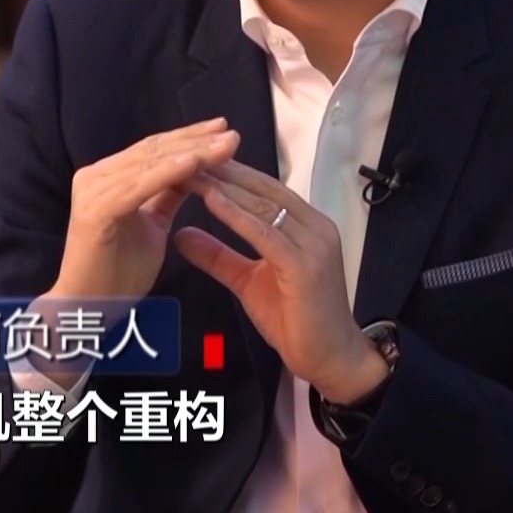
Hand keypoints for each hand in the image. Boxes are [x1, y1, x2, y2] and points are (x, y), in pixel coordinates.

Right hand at [48, 118, 240, 305]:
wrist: (89, 309)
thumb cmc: (118, 273)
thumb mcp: (152, 224)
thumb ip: (166, 194)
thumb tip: (193, 169)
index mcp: (107, 177)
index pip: (153, 149)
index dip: (189, 137)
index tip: (223, 130)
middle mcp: (95, 176)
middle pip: (153, 150)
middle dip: (195, 139)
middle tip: (231, 132)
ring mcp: (93, 190)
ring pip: (150, 164)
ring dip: (191, 152)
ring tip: (224, 145)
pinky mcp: (96, 210)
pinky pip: (139, 187)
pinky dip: (168, 173)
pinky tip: (195, 164)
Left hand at [174, 161, 388, 404]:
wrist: (330, 359)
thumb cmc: (295, 321)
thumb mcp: (247, 281)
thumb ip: (218, 255)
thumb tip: (181, 234)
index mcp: (305, 225)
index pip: (262, 189)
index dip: (228, 173)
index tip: (192, 160)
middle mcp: (314, 226)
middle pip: (262, 188)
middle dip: (222, 171)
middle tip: (184, 153)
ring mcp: (313, 243)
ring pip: (262, 205)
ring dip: (223, 186)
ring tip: (189, 170)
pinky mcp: (305, 265)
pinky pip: (265, 233)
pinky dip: (237, 215)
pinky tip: (211, 200)